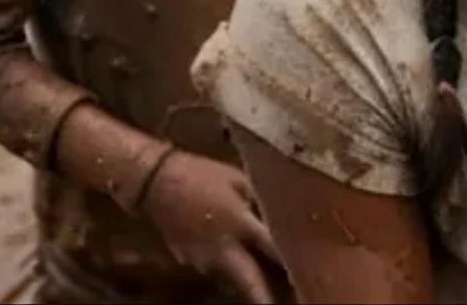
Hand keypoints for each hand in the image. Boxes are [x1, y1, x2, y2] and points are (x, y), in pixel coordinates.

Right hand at [141, 150, 278, 302]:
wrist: (159, 182)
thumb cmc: (204, 175)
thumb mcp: (239, 180)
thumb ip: (260, 200)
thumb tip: (280, 213)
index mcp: (240, 222)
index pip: (272, 250)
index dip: (291, 263)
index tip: (307, 275)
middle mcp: (224, 249)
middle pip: (251, 282)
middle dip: (266, 299)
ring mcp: (205, 260)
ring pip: (233, 282)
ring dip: (250, 286)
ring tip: (268, 290)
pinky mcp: (191, 263)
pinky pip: (217, 273)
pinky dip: (231, 273)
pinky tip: (239, 267)